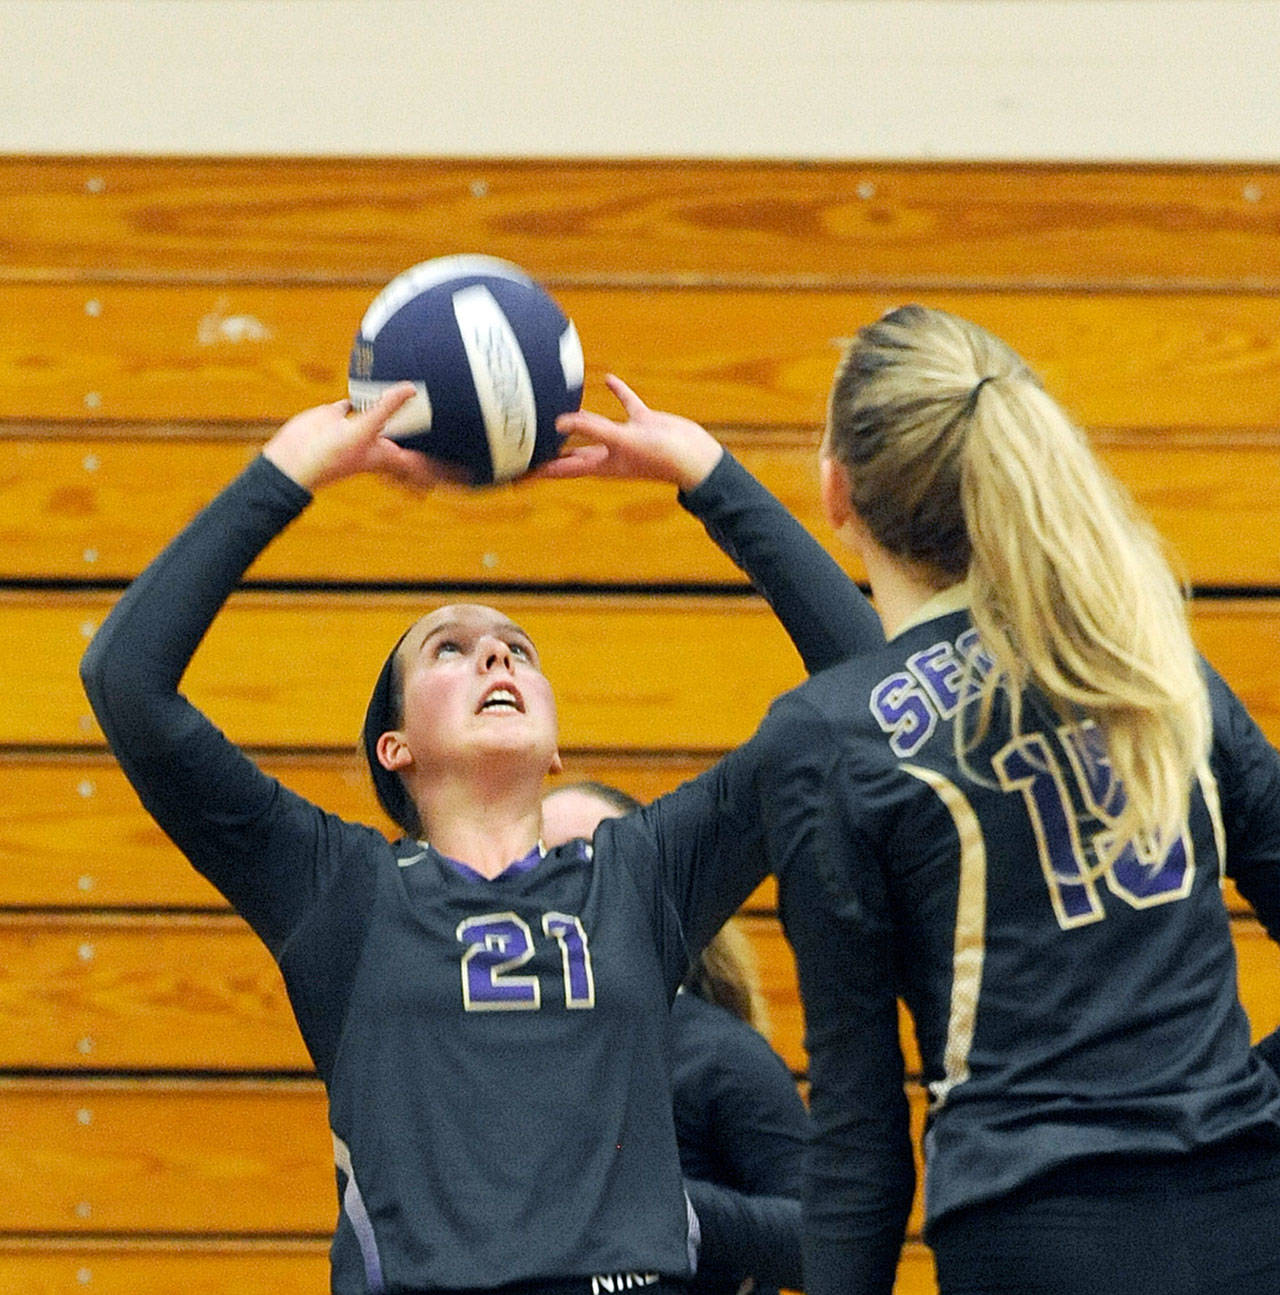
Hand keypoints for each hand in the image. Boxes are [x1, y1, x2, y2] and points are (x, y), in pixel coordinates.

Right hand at [262, 383, 462, 491]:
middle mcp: (379, 446)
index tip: (470, 475)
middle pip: (412, 453)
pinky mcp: (342, 417)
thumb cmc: (328, 456)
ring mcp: (361, 432)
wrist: (293, 460)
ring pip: (389, 429)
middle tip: (456, 453)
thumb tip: (411, 389)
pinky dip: (371, 399)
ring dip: (405, 425)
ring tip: (422, 418)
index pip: (425, 466)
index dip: (446, 471)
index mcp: (389, 456)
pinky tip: (376, 387)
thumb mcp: (361, 432)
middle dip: (432, 456)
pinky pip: (362, 406)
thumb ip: (386, 409)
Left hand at [539, 375, 722, 492]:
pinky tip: (607, 379)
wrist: (696, 458)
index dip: (538, 471)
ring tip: (557, 411)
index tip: (515, 474)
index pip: (561, 469)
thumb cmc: (661, 456)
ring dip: (578, 419)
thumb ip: (591, 428)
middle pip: (571, 452)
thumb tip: (558, 421)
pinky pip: (625, 405)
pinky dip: (617, 392)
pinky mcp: (643, 422)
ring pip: (594, 427)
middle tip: (527, 445)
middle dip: (550, 451)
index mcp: (600, 464)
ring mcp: (625, 438)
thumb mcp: (622, 440)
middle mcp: (608, 453)